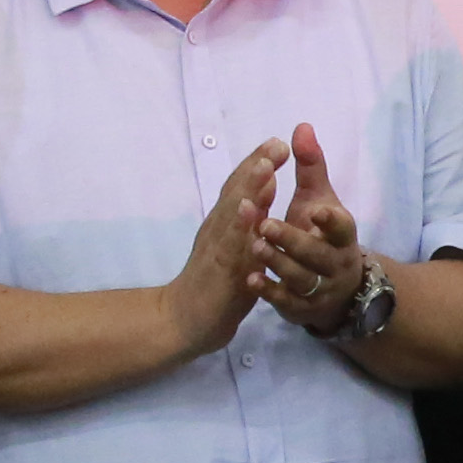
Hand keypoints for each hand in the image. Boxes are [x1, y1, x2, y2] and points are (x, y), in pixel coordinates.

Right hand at [158, 136, 293, 356]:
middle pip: (235, 192)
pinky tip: (251, 214)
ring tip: (266, 168)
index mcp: (223, 223)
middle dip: (256, 167)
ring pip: (233, 215)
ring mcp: (217, 249)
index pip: (239, 188)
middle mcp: (217, 230)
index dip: (257, 164)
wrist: (185, 319)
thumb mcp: (236, 245)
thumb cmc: (215, 282)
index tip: (277, 142)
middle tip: (276, 144)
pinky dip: (240, 230)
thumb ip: (249, 217)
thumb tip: (264, 185)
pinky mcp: (220, 273)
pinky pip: (231, 248)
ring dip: (249, 191)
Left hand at [247, 119, 380, 331]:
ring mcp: (319, 289)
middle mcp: (335, 264)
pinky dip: (268, 291)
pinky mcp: (301, 309)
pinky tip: (250, 278)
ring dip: (277, 262)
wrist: (334, 289)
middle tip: (266, 224)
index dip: (331, 221)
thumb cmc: (320, 235)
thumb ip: (310, 166)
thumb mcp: (318, 200)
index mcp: (342, 236)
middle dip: (292, 239)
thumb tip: (301, 126)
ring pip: (300, 279)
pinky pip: (286, 302)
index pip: (343, 227)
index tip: (317, 210)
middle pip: (316, 255)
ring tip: (253, 245)